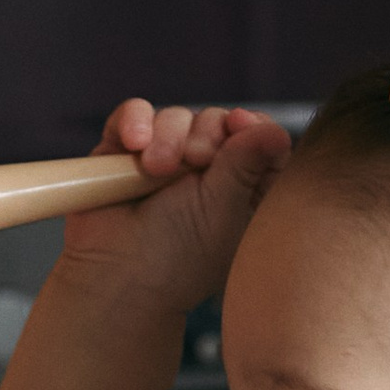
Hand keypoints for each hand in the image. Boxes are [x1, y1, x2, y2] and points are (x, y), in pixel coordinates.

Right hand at [57, 96, 291, 317]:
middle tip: (195, 161)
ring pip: (176, 116)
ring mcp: (162, 160)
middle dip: (206, 134)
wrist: (113, 275)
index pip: (259, 140)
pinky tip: (134, 144)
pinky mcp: (123, 152)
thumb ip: (248, 163)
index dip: (252, 126)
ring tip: (157, 169)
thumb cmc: (174, 256)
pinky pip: (134, 113)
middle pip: (217, 120)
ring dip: (168, 135)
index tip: (240, 127)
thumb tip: (277, 131)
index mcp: (239, 191)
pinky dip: (135, 122)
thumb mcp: (222, 209)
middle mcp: (202, 174)